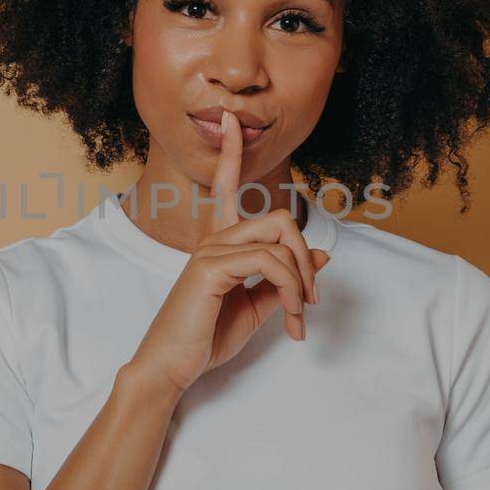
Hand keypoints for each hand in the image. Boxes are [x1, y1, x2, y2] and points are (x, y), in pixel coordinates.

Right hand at [125, 109, 332, 396]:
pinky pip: (270, 262)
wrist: (170, 369)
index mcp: (220, 245)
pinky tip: (291, 317)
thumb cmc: (205, 339)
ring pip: (279, 240)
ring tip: (299, 318)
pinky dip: (291, 289)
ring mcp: (209, 251)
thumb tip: (320, 257)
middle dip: (305, 256)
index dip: (231, 153)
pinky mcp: (209, 267)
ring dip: (302, 282)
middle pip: (279, 218)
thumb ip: (284, 280)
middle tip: (311, 299)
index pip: (227, 188)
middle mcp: (213, 240)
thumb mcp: (255, 308)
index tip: (231, 121)